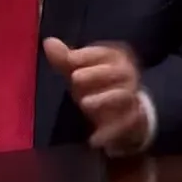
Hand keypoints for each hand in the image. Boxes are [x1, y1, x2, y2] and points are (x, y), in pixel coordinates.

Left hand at [43, 37, 147, 153]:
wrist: (126, 113)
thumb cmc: (98, 86)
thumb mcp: (81, 72)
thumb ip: (65, 59)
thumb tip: (48, 41)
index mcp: (116, 58)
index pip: (105, 52)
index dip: (88, 54)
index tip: (71, 58)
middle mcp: (127, 75)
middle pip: (117, 71)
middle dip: (97, 73)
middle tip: (75, 78)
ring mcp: (132, 97)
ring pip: (123, 96)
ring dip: (105, 99)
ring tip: (85, 104)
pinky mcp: (133, 120)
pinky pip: (126, 124)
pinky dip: (111, 132)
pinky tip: (94, 139)